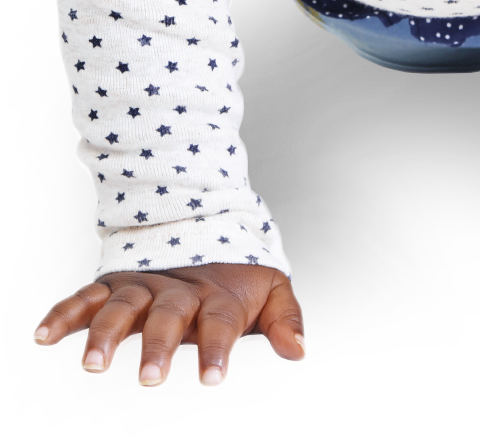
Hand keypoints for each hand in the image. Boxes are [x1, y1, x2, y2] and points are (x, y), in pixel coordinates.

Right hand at [30, 263, 304, 392]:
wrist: (203, 233)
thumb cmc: (238, 284)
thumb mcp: (271, 293)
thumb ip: (286, 322)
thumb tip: (299, 356)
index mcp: (218, 296)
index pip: (221, 324)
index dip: (218, 352)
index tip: (213, 385)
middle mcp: (176, 291)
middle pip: (167, 316)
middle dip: (157, 348)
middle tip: (150, 384)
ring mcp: (141, 288)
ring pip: (121, 307)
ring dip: (105, 335)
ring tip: (91, 368)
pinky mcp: (110, 289)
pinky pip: (84, 300)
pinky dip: (62, 315)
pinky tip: (41, 339)